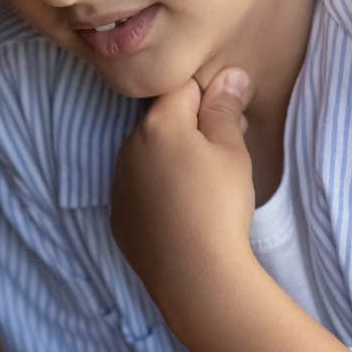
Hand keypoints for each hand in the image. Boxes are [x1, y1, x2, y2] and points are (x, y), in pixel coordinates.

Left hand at [109, 67, 257, 320]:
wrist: (196, 277)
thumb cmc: (220, 207)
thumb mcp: (232, 151)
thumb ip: (224, 108)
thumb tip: (228, 74)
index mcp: (157, 125)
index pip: (183, 88)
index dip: (211, 99)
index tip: (230, 121)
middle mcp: (128, 148)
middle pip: (163, 122)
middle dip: (191, 129)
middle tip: (223, 158)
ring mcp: (119, 184)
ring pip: (149, 156)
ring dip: (172, 160)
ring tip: (203, 191)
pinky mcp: (119, 216)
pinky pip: (139, 190)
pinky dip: (158, 192)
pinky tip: (182, 213)